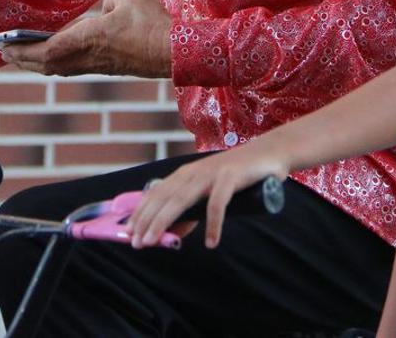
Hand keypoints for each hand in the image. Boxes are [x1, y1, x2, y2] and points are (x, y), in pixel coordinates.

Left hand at [1, 0, 171, 77]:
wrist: (178, 49)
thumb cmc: (152, 20)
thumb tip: (103, 8)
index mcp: (87, 39)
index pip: (45, 50)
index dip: (22, 50)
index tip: (3, 48)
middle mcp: (88, 57)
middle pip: (47, 66)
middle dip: (24, 60)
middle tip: (5, 53)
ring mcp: (100, 66)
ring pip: (60, 69)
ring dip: (38, 64)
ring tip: (24, 56)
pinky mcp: (111, 68)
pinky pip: (74, 67)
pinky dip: (56, 62)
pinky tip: (55, 55)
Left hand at [127, 144, 290, 248]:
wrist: (268, 153)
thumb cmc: (237, 176)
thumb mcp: (208, 192)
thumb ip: (191, 212)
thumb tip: (171, 233)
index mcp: (185, 174)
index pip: (156, 194)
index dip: (140, 212)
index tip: (126, 231)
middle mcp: (193, 172)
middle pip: (163, 198)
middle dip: (146, 220)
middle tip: (135, 242)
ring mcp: (211, 173)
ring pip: (181, 199)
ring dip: (164, 221)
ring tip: (153, 242)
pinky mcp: (230, 177)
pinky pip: (217, 204)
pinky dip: (213, 224)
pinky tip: (211, 242)